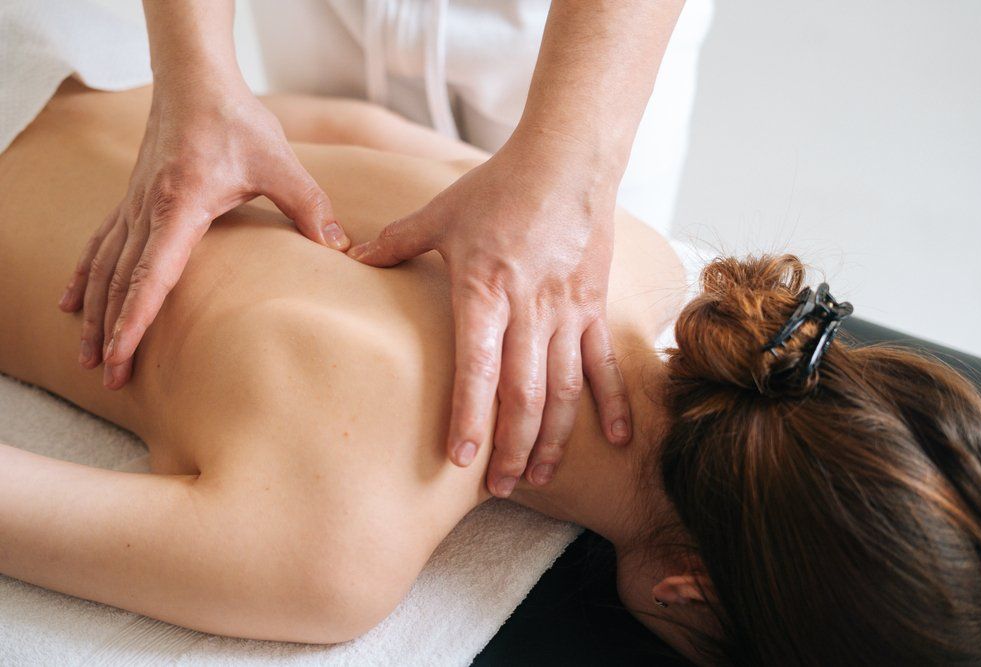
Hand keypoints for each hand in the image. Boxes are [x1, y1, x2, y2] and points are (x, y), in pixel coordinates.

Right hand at [59, 78, 349, 388]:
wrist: (195, 81)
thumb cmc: (237, 121)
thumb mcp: (280, 162)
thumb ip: (310, 205)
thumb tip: (341, 248)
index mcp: (181, 204)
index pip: (152, 273)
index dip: (135, 318)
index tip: (121, 354)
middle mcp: (147, 209)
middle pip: (120, 280)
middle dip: (110, 331)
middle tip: (106, 377)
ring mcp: (133, 204)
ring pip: (104, 267)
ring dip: (92, 313)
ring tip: (86, 356)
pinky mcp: (131, 199)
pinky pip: (99, 244)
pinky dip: (85, 275)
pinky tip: (71, 301)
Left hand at [348, 135, 630, 497]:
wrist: (568, 160)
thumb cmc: (500, 185)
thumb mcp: (441, 212)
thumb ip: (395, 241)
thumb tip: (348, 254)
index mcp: (485, 291)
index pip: (477, 369)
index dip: (470, 417)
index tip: (460, 459)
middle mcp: (529, 311)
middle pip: (523, 394)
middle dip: (511, 447)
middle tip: (497, 487)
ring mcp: (567, 312)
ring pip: (563, 390)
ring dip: (553, 439)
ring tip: (537, 477)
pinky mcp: (593, 307)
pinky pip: (603, 363)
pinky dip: (612, 403)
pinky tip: (616, 440)